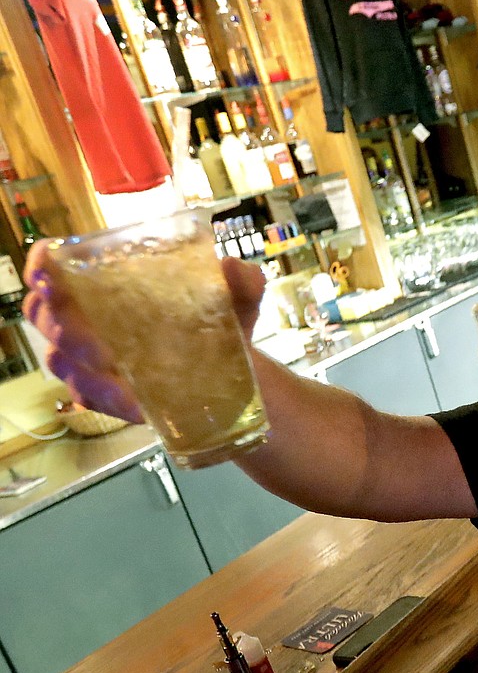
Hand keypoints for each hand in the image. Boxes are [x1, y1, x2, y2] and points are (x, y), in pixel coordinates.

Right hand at [21, 245, 264, 423]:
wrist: (235, 367)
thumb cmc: (222, 320)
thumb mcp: (238, 296)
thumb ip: (240, 279)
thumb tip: (231, 268)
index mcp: (108, 280)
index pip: (52, 267)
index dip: (43, 270)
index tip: (53, 280)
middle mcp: (87, 315)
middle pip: (45, 316)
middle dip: (67, 330)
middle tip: (103, 347)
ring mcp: (88, 357)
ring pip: (61, 361)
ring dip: (88, 372)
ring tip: (125, 382)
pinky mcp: (101, 392)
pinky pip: (88, 397)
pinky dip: (110, 402)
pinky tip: (138, 406)